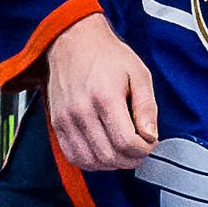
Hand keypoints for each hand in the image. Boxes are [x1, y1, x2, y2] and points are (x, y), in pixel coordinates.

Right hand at [45, 12, 158, 170]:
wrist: (73, 42)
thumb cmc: (108, 56)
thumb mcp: (139, 74)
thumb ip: (147, 107)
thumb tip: (151, 135)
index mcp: (105, 98)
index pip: (126, 142)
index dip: (144, 149)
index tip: (150, 143)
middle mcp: (82, 112)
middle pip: (109, 156)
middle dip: (131, 159)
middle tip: (140, 150)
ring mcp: (66, 120)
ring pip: (91, 161)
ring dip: (112, 164)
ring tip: (124, 152)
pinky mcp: (56, 125)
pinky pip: (73, 156)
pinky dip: (91, 162)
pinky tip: (104, 151)